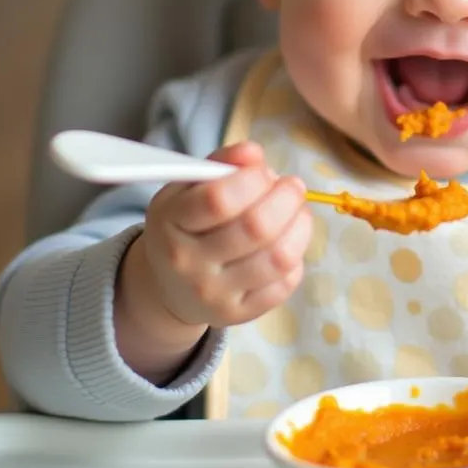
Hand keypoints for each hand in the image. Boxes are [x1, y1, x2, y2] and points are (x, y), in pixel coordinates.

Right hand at [136, 141, 310, 328]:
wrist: (167, 285)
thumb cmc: (186, 223)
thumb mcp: (189, 186)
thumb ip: (222, 163)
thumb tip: (252, 153)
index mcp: (171, 222)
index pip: (218, 200)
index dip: (253, 179)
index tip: (265, 171)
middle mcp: (188, 264)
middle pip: (257, 228)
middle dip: (287, 198)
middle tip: (292, 186)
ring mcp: (213, 294)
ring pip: (278, 258)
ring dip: (300, 226)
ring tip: (297, 212)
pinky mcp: (237, 315)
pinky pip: (284, 284)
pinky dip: (296, 257)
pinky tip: (285, 243)